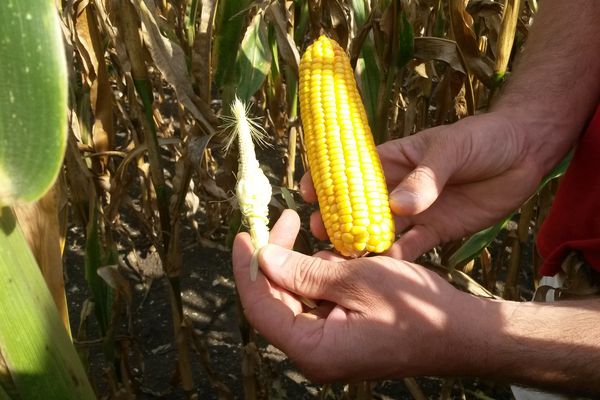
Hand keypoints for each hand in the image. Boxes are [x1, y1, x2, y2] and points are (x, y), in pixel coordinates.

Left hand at [232, 209, 481, 381]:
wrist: (461, 334)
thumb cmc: (415, 308)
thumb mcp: (358, 279)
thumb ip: (305, 271)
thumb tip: (264, 258)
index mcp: (314, 349)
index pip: (261, 307)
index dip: (247, 269)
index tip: (244, 234)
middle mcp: (315, 354)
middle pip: (276, 301)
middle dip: (278, 260)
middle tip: (288, 219)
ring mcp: (329, 346)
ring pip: (298, 299)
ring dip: (306, 267)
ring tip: (334, 247)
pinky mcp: (342, 337)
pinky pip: (319, 304)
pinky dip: (324, 278)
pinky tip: (344, 262)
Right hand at [302, 112, 544, 260]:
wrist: (524, 154)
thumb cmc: (483, 138)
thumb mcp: (452, 148)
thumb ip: (426, 177)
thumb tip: (397, 206)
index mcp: (393, 159)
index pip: (352, 168)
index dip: (326, 180)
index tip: (306, 193)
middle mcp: (397, 188)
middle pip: (359, 204)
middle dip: (336, 217)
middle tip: (320, 232)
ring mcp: (415, 211)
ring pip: (380, 229)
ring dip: (361, 241)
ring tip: (342, 255)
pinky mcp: (436, 230)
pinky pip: (411, 246)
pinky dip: (397, 256)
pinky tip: (382, 267)